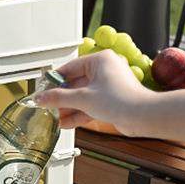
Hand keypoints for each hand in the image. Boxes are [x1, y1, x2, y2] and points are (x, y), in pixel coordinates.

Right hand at [36, 49, 153, 135]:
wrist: (143, 116)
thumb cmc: (122, 100)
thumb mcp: (83, 98)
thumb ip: (58, 98)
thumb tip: (41, 98)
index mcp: (100, 60)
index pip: (69, 68)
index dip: (54, 80)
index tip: (42, 89)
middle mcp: (105, 70)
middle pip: (75, 83)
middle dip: (60, 98)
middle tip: (46, 105)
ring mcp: (108, 86)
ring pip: (82, 96)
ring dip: (68, 108)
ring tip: (53, 117)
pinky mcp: (110, 100)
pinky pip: (89, 105)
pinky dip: (78, 113)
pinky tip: (65, 123)